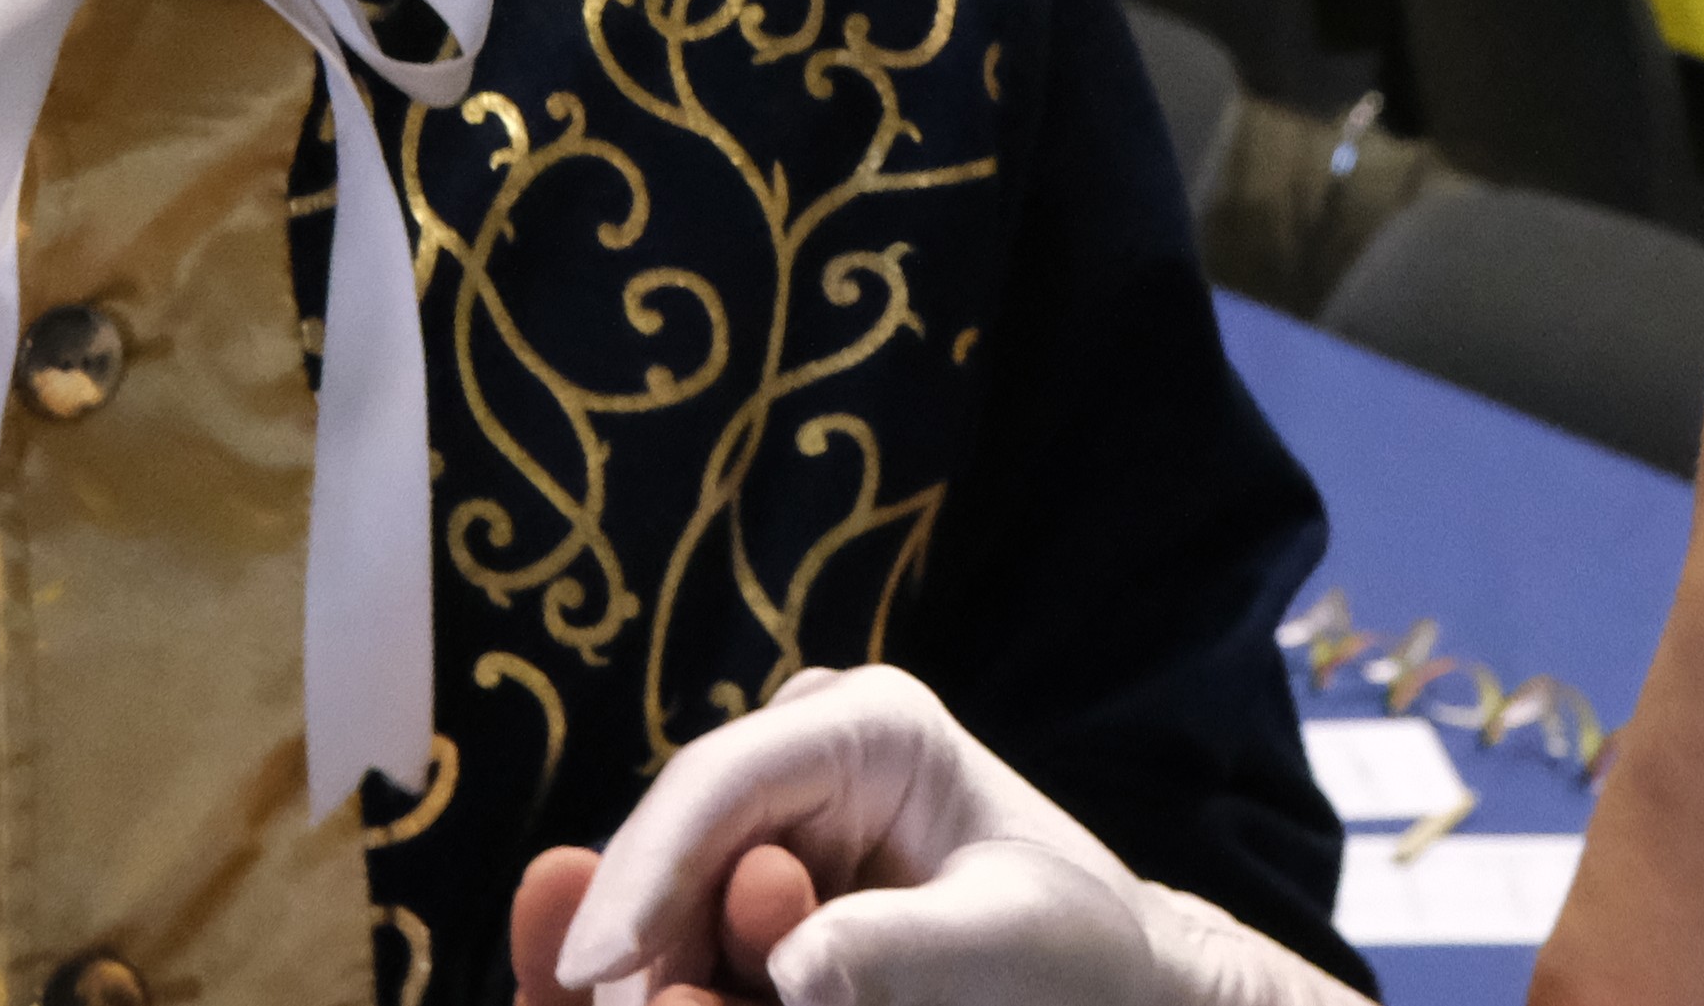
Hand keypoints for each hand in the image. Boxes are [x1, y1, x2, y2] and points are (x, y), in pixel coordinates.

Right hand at [537, 665, 1359, 1005]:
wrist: (1106, 985)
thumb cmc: (1077, 951)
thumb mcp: (1009, 945)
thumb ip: (899, 950)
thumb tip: (789, 970)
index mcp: (873, 725)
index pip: (721, 782)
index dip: (644, 872)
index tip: (597, 965)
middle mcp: (804, 756)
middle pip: (673, 844)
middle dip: (642, 940)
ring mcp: (774, 820)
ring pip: (665, 900)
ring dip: (660, 969)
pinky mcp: (754, 887)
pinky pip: (686, 939)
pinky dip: (684, 979)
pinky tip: (689, 1001)